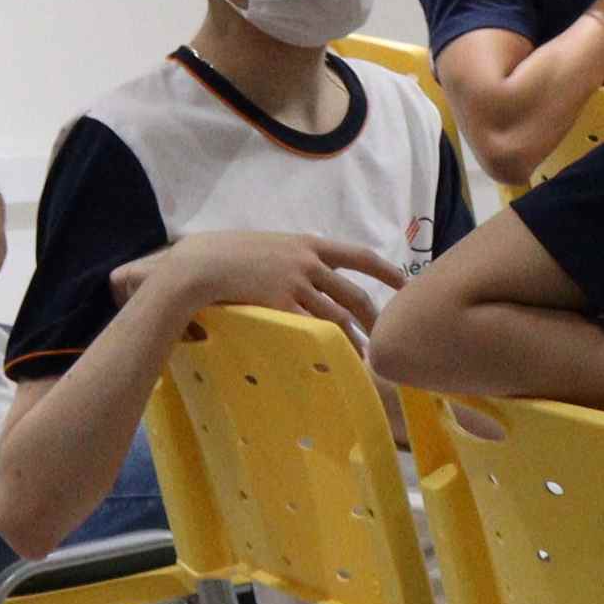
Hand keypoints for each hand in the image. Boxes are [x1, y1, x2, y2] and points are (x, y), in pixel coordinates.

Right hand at [167, 227, 403, 342]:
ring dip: (356, 340)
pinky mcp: (282, 305)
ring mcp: (297, 284)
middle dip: (375, 318)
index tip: (403, 283)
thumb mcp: (265, 246)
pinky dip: (329, 346)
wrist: (199, 265)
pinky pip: (313, 329)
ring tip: (367, 360)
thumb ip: (288, 258)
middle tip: (388, 337)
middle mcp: (308, 262)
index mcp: (307, 244)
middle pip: (355, 293)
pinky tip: (338, 360)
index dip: (385, 270)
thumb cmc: (223, 255)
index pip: (359, 255)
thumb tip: (298, 274)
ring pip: (339, 316)